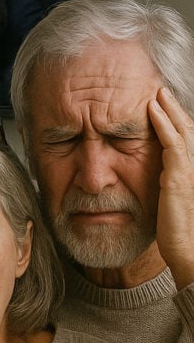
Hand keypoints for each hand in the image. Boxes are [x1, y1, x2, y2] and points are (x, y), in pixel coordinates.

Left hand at [148, 87, 193, 288]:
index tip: (160, 104)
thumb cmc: (175, 233)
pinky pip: (172, 144)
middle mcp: (191, 168)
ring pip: (181, 131)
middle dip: (173, 108)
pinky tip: (153, 110)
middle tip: (161, 89)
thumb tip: (152, 175)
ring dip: (169, 109)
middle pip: (185, 130)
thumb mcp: (166, 202)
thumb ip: (163, 184)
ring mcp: (187, 171)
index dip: (174, 120)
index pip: (182, 139)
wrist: (188, 253)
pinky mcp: (179, 177)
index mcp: (187, 173)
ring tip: (158, 92)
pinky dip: (163, 124)